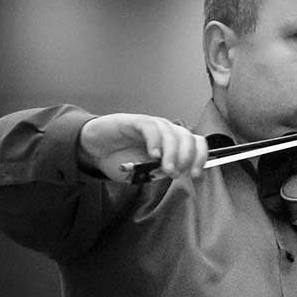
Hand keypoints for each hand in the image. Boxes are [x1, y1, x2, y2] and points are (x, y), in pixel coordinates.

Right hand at [79, 113, 208, 182]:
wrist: (96, 150)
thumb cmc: (122, 160)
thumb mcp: (145, 172)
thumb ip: (161, 171)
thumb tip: (179, 174)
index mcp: (173, 143)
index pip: (196, 143)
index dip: (200, 157)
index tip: (195, 175)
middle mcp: (166, 131)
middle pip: (188, 137)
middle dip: (186, 157)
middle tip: (175, 173)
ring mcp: (151, 125)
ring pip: (171, 133)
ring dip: (172, 153)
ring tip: (166, 169)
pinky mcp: (135, 121)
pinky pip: (150, 127)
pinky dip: (155, 141)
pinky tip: (153, 155)